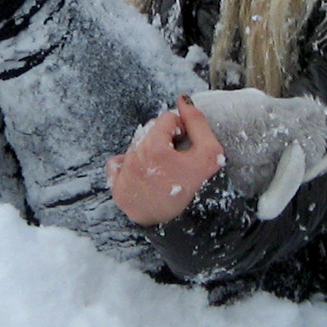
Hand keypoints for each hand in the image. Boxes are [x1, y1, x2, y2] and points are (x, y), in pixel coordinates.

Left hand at [107, 96, 224, 226]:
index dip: (181, 130)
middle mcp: (134, 158)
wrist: (185, 226)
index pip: (166, 119)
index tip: (186, 146)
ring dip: (150, 153)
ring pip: (136, 147)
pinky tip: (145, 174)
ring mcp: (123, 174)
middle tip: (177, 161)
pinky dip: (129, 165)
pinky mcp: (118, 188)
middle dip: (164, 140)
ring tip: (165, 172)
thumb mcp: (209, 154)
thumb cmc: (200, 191)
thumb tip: (183, 100)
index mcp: (154, 148)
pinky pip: (117, 164)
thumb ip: (198, 123)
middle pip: (149, 132)